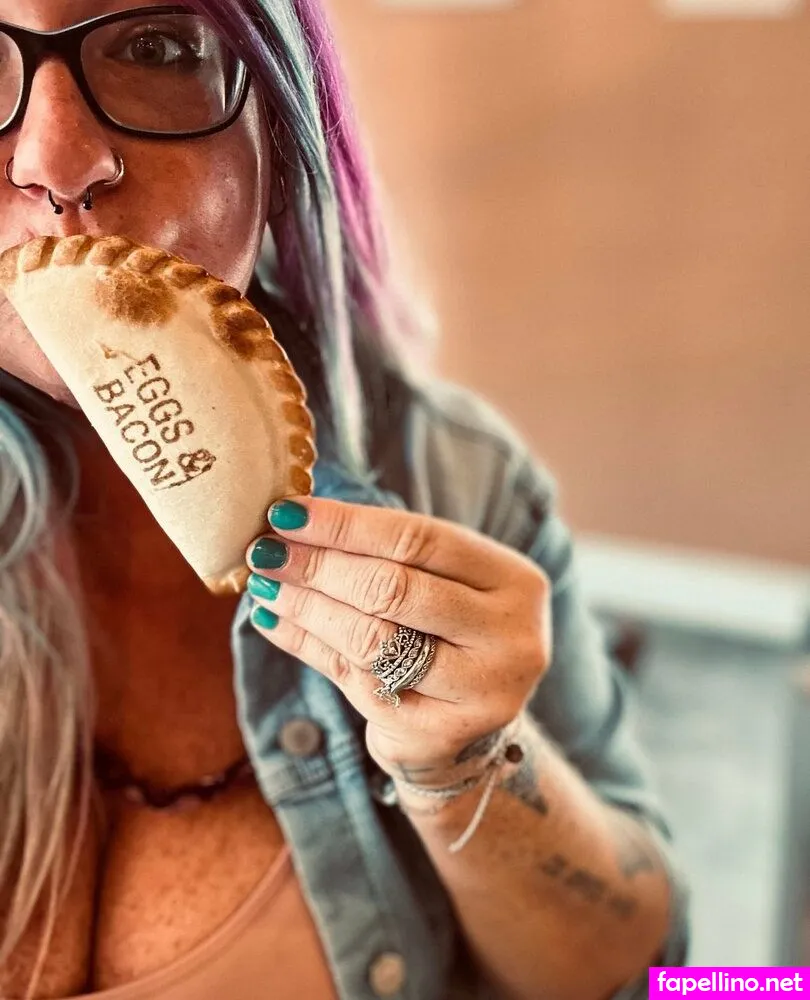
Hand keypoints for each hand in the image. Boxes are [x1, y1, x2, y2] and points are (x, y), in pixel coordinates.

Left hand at [246, 498, 550, 782]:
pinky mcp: (437, 733)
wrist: (471, 733)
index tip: (287, 512)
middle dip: (320, 565)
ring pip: (373, 639)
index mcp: (515, 581)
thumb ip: (389, 554)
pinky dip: (306, 646)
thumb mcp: (441, 585)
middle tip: (265, 551)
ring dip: (307, 607)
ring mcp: (479, 691)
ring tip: (264, 586)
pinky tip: (273, 622)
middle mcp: (510, 636)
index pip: (420, 539)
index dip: (347, 525)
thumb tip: (293, 520)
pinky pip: (355, 682)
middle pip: (396, 589)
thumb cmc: (448, 635)